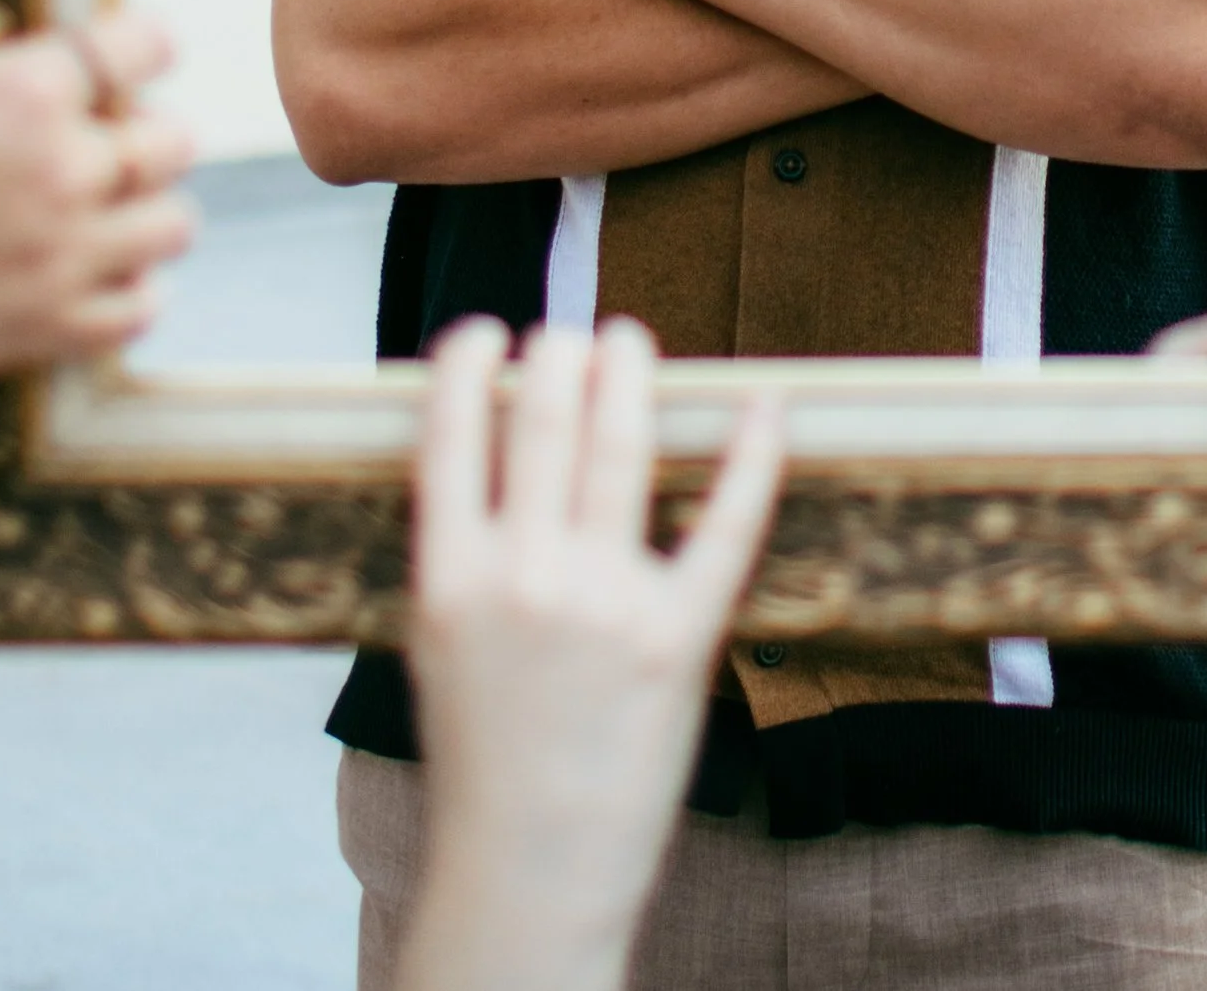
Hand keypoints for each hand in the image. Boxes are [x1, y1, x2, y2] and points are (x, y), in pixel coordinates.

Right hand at [0, 5, 193, 389]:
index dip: (143, 43)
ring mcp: (56, 256)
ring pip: (172, 226)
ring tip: (109, 210)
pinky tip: (96, 279)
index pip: (150, 44)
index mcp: (27, 85)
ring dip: (146, 212)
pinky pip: (134, 313)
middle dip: (146, 131)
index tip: (132, 52)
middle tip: (109, 138)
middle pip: (175, 139)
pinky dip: (128, 294)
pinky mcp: (34, 330)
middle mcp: (61, 168)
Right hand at [399, 320, 785, 990]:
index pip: (451, 429)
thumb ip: (464, 550)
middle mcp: (522, 576)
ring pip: (620, 443)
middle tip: (576, 337)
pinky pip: (724, 525)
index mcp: (449, 578)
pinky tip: (765, 404)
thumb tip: (488, 447)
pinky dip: (752, 454)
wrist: (527, 874)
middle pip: (545, 414)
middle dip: (562, 353)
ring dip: (628, 373)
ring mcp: (603, 603)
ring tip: (629, 342)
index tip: (490, 333)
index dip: (470, 361)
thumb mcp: (441, 644)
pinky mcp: (676, 638)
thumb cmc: (482, 760)